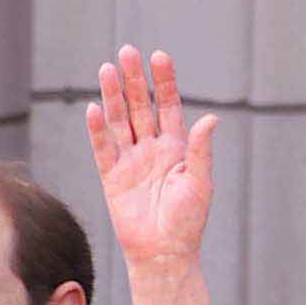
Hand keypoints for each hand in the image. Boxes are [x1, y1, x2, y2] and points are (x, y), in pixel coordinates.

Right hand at [86, 46, 216, 268]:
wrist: (164, 253)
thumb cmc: (188, 221)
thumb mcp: (200, 182)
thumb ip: (201, 150)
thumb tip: (211, 118)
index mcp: (177, 148)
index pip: (169, 107)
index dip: (164, 82)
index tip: (159, 56)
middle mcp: (153, 150)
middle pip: (141, 107)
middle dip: (134, 80)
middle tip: (127, 51)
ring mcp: (131, 161)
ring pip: (120, 121)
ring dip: (113, 96)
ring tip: (107, 69)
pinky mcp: (112, 177)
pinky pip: (103, 149)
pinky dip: (98, 129)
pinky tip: (93, 108)